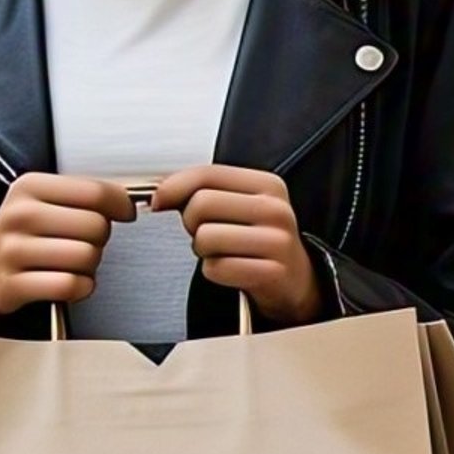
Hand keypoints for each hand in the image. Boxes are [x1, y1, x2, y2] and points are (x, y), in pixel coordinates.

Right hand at [0, 172, 136, 317]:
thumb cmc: (21, 233)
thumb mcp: (43, 201)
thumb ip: (84, 195)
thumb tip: (127, 202)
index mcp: (30, 187)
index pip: (95, 191)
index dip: (119, 205)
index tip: (123, 212)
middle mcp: (19, 216)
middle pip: (95, 226)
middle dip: (100, 239)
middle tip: (85, 243)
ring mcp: (13, 251)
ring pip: (85, 256)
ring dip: (90, 266)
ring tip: (75, 264)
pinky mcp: (11, 285)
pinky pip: (69, 285)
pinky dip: (80, 288)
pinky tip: (71, 283)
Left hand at [152, 164, 322, 325]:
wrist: (294, 279)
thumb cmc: (256, 237)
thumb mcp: (237, 203)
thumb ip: (201, 189)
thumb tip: (160, 193)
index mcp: (267, 184)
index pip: (206, 174)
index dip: (172, 187)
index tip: (160, 200)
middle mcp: (275, 210)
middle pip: (201, 205)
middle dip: (191, 222)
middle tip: (204, 231)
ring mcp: (277, 242)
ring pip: (205, 237)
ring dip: (202, 249)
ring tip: (220, 250)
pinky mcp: (272, 273)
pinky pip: (215, 268)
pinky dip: (213, 271)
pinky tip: (229, 268)